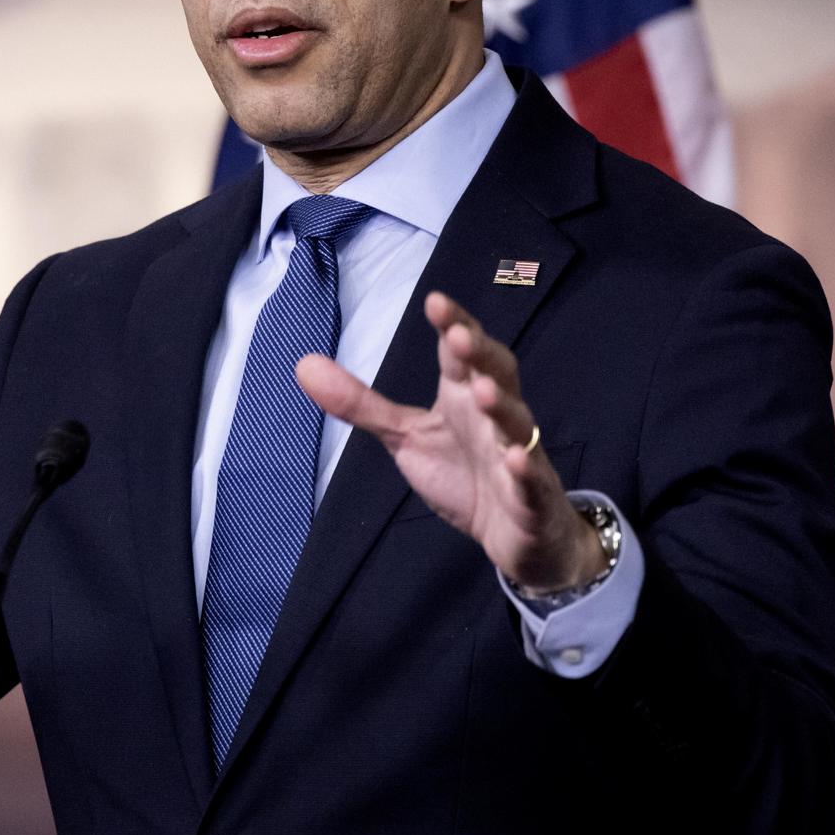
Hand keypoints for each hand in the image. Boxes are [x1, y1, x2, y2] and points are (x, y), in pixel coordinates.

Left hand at [296, 291, 605, 591]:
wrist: (514, 534)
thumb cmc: (463, 474)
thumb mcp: (405, 436)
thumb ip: (360, 403)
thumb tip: (303, 363)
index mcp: (463, 396)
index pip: (460, 354)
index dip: (453, 325)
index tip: (435, 301)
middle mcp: (495, 417)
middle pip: (496, 375)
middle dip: (480, 353)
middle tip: (458, 335)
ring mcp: (519, 455)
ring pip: (516, 425)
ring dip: (502, 408)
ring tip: (483, 392)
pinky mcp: (531, 498)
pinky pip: (530, 481)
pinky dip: (524, 469)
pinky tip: (514, 459)